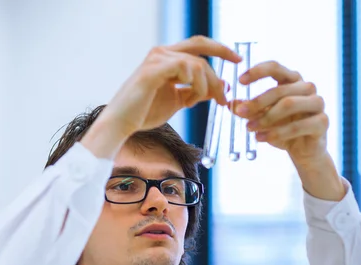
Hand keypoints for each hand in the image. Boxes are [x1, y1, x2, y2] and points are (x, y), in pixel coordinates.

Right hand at [100, 36, 239, 135]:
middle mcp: (162, 53)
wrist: (123, 123)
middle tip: (234, 74)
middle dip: (222, 55)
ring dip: (206, 85)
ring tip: (199, 102)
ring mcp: (157, 59)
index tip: (237, 60)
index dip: (219, 49)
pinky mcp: (153, 70)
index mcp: (168, 58)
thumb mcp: (179, 101)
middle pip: (200, 45)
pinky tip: (191, 99)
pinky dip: (195, 85)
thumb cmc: (146, 112)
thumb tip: (221, 87)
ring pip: (196, 63)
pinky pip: (185, 69)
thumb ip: (197, 92)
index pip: (198, 45)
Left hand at [233, 61, 344, 200]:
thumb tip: (230, 103)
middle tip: (240, 112)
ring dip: (266, 118)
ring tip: (249, 129)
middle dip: (257, 102)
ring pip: (288, 105)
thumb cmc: (282, 130)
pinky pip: (298, 126)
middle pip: (280, 89)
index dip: (257, 72)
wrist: (303, 152)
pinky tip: (261, 138)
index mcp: (292, 80)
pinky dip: (277, 133)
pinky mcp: (323, 121)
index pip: (275, 67)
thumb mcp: (261, 118)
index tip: (240, 81)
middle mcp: (307, 88)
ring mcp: (318, 103)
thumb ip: (249, 110)